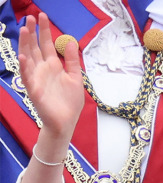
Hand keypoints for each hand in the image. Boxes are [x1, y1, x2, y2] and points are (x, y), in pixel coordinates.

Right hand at [18, 13, 84, 138]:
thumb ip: (73, 61)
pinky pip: (27, 77)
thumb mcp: (76, 78)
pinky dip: (24, 67)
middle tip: (30, 17)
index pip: (46, 44)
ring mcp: (37, 79)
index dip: (44, 30)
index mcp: (53, 66)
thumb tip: (72, 41)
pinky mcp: (34, 90)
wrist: (66, 122)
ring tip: (24, 30)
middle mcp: (43, 70)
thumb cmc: (70, 102)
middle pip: (35, 47)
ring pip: (28, 58)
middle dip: (32, 32)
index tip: (41, 15)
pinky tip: (23, 57)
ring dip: (25, 44)